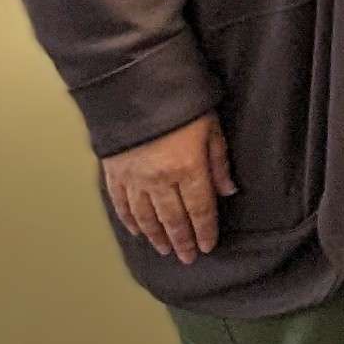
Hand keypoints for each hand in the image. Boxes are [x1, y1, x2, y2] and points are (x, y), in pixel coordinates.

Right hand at [101, 112, 232, 262]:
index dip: (204, 231)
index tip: (207, 246)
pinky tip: (136, 232)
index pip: (199, 210)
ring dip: (157, 236)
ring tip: (165, 250)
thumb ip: (218, 162)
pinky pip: (121, 204)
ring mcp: (134, 178)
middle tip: (186, 258)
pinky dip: (129, 221)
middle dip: (181, 241)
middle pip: (172, 219)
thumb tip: (228, 191)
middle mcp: (159, 180)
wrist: (135, 86)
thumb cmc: (179, 102)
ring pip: (146, 217)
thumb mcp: (211, 127)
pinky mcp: (114, 172)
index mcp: (187, 169)